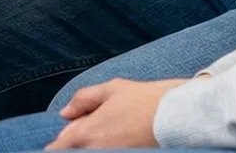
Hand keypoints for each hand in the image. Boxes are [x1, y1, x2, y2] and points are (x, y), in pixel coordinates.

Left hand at [46, 78, 184, 148]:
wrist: (178, 117)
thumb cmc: (145, 100)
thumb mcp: (111, 89)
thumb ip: (83, 100)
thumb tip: (65, 112)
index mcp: (87, 133)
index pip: (59, 147)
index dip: (56, 145)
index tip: (57, 143)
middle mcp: (96, 151)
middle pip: (73, 152)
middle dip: (74, 144)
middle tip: (86, 133)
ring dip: (90, 146)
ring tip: (106, 133)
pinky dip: (105, 148)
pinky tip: (115, 140)